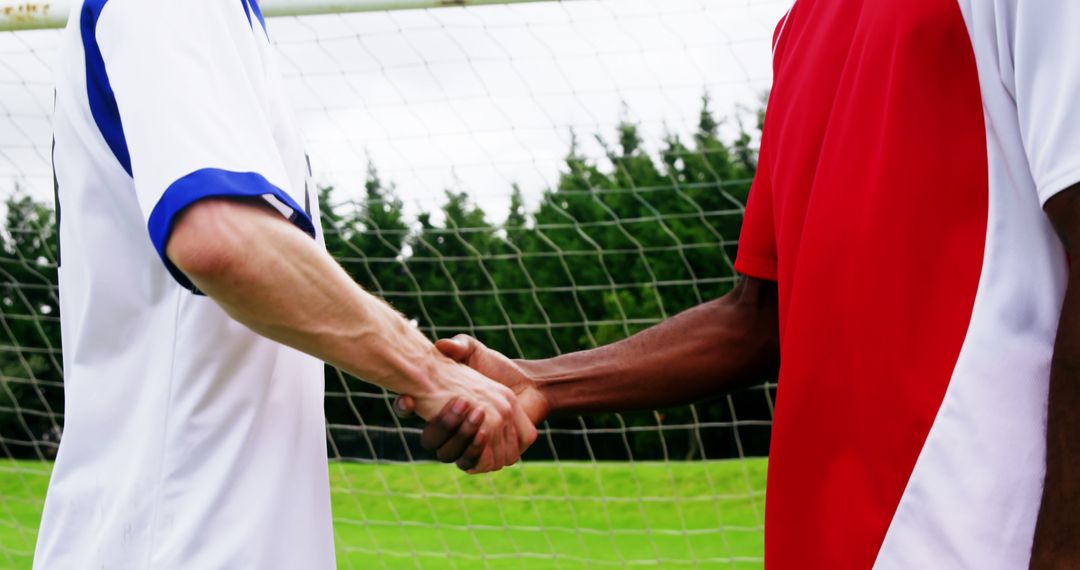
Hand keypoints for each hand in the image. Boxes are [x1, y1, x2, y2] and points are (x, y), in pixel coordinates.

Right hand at [396, 335, 549, 470]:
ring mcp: (469, 444)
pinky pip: (477, 463)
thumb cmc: (496, 366)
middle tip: (464, 404)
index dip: (403, 407)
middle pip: (431, 442)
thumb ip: (457, 346)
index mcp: (439, 407)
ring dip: (462, 439)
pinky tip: (487, 432)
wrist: (529, 384)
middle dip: (444, 426)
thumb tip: (441, 346)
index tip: (409, 399)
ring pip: (451, 456)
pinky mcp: (490, 455)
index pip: (408, 409)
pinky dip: (479, 451)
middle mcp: (451, 430)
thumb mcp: (474, 350)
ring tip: (478, 415)